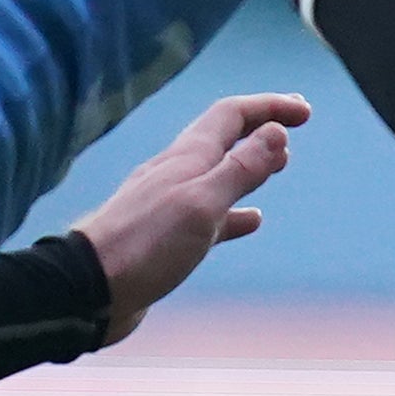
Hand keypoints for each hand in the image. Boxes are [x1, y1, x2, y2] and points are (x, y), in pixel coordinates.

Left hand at [77, 92, 297, 337]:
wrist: (90, 288)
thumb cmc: (146, 245)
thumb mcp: (202, 204)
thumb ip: (240, 169)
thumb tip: (277, 132)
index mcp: (187, 159)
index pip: (232, 115)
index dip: (269, 107)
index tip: (304, 110)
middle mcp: (177, 174)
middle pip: (224, 138)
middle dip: (260, 127)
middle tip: (294, 125)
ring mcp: (170, 204)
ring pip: (218, 175)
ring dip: (250, 165)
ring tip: (278, 166)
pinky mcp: (166, 236)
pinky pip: (210, 214)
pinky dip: (235, 212)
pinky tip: (251, 221)